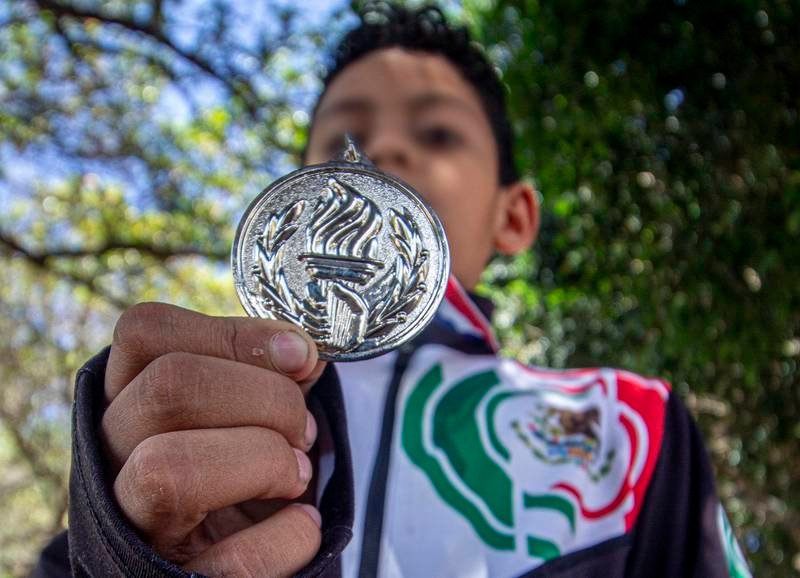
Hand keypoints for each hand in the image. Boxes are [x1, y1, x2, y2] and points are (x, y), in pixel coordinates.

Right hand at [100, 302, 326, 576]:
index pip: (146, 332)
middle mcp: (109, 457)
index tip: (300, 354)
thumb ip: (269, 376)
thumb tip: (304, 352)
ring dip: (265, 460)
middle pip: (169, 386)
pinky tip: (301, 524)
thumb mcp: (243, 414)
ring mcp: (128, 527)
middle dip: (267, 398)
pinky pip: (233, 561)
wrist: (212, 565)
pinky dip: (289, 535)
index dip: (231, 334)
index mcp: (126, 401)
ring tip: (296, 475)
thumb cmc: (232, 474)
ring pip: (168, 468)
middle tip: (303, 429)